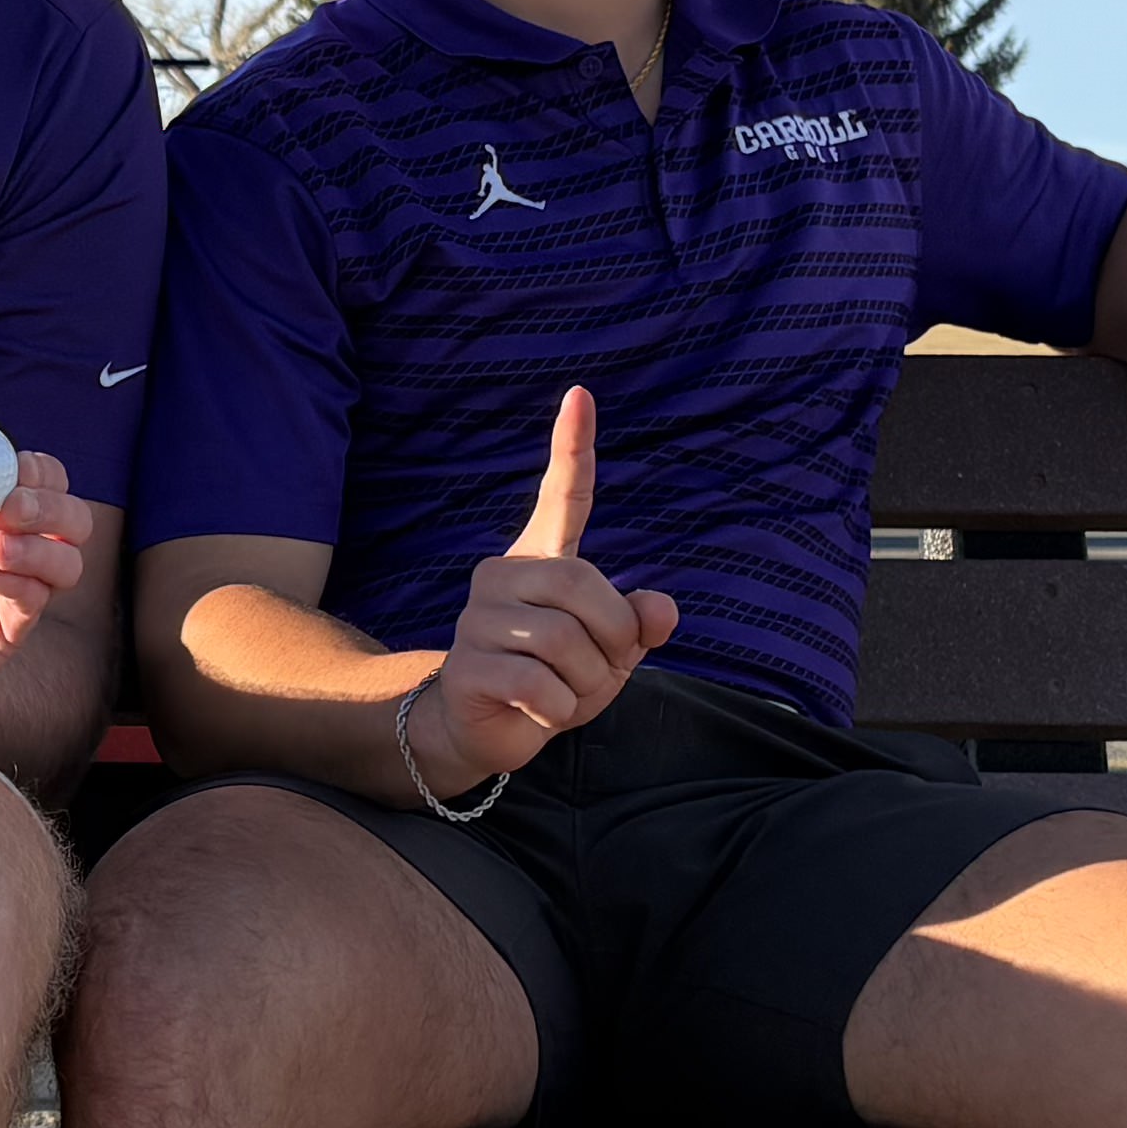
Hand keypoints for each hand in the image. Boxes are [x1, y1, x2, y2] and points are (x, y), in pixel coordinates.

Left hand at [0, 422, 88, 728]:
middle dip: (52, 505)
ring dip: (42, 548)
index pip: (38, 479)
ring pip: (68, 561)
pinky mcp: (5, 630)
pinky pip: (36, 600)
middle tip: (12, 507)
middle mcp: (6, 546)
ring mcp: (10, 589)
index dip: (37, 470)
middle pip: (70, 517)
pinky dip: (18, 581)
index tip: (14, 468)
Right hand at [418, 384, 677, 783]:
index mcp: (542, 562)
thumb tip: (660, 610)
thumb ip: (639, 626)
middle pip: (582, 585)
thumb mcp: (611, 654)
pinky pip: (539, 685)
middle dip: (612, 638)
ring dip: (586, 683)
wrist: (486, 732)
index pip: (562, 496)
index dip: (572, 446)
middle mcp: (502, 576)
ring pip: (563, 641)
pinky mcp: (466, 666)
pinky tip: (542, 712)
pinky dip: (559, 710)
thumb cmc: (554, 681)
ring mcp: (477, 618)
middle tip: (603, 669)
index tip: (581, 395)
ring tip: (567, 693)